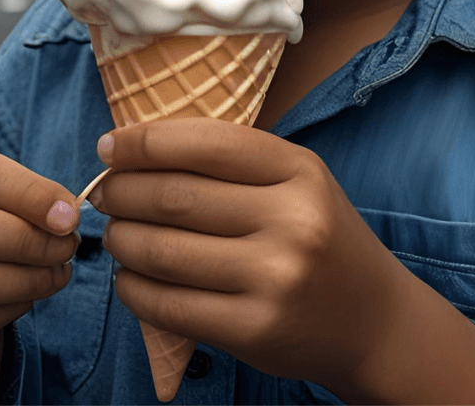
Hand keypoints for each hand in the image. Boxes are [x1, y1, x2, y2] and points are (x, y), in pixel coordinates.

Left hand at [87, 119, 410, 397]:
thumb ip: (232, 160)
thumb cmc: (317, 234)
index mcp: (299, 171)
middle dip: (121, 191)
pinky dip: (133, 289)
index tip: (109, 145)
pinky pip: (170, 306)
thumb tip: (137, 149)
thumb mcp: (295, 179)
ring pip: (164, 252)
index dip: (144, 142)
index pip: (207, 143)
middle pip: (175, 197)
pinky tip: (129, 277)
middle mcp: (291, 222)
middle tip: (103, 192)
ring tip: (114, 232)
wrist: (372, 319)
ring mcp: (274, 280)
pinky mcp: (255, 331)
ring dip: (121, 239)